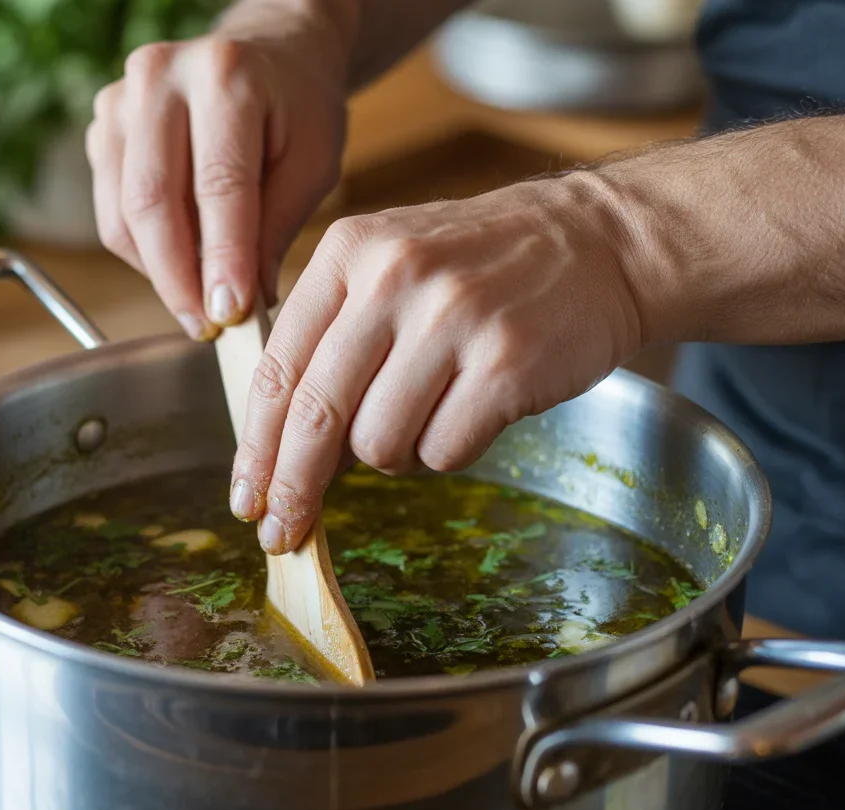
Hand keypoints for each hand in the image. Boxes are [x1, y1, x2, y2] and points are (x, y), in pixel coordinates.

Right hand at [87, 31, 347, 339]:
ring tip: (201, 301)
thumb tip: (244, 303)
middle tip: (206, 327)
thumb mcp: (313, 163)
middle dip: (178, 279)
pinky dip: (145, 254)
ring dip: (159, 273)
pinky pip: (110, 213)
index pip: (217, 184)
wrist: (267, 60)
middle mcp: (159, 78)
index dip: (221, 257)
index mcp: (225, 76)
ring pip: (122, 215)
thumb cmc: (297, 110)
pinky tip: (183, 262)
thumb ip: (278, 228)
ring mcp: (119, 101)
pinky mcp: (102, 129)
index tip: (230, 313)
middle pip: (152, 201)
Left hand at [226, 176, 648, 554]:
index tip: (247, 497)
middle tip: (284, 530)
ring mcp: (453, 319)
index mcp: (351, 251)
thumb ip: (331, 336)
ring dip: (394, 454)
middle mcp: (395, 277)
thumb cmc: (481, 265)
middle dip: (294, 487)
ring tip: (428, 416)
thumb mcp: (391, 264)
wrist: (597, 243)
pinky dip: (446, 452)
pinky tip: (470, 413)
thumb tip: (282, 445)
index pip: (278, 367)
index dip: (255, 446)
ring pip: (378, 443)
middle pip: (316, 414)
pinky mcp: (506, 364)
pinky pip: (442, 452)